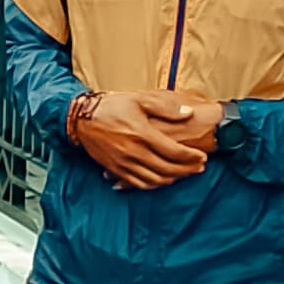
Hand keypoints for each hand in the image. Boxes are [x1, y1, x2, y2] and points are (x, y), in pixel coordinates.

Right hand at [70, 92, 211, 190]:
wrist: (81, 118)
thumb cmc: (112, 106)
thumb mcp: (139, 99)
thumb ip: (165, 107)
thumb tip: (188, 113)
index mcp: (142, 133)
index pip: (174, 151)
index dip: (191, 157)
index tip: (202, 157)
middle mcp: (134, 152)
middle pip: (168, 168)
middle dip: (187, 170)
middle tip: (200, 168)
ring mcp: (124, 163)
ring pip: (155, 179)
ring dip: (173, 179)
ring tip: (184, 174)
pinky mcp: (116, 169)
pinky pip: (139, 184)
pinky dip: (154, 184)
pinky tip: (163, 180)